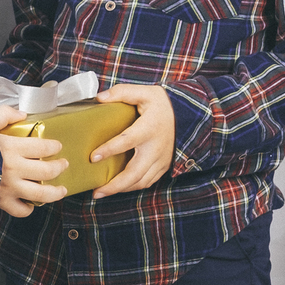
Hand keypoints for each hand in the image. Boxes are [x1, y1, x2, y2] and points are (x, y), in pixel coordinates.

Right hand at [0, 106, 67, 216]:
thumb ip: (4, 114)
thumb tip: (21, 113)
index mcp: (11, 148)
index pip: (43, 146)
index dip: (54, 146)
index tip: (57, 146)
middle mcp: (14, 169)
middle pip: (47, 171)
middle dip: (60, 167)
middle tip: (63, 164)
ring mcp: (8, 188)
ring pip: (41, 195)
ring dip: (55, 193)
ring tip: (61, 190)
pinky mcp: (0, 202)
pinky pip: (21, 210)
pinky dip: (29, 208)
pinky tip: (31, 203)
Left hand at [90, 83, 176, 198]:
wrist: (191, 116)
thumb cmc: (164, 104)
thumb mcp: (145, 93)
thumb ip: (122, 92)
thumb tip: (99, 98)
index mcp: (149, 128)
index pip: (127, 141)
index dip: (110, 150)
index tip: (93, 157)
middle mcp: (156, 148)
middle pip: (134, 173)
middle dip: (114, 185)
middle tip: (96, 192)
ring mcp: (161, 160)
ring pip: (140, 182)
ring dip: (121, 190)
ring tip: (102, 192)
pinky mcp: (164, 166)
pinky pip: (147, 182)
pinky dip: (132, 187)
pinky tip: (119, 187)